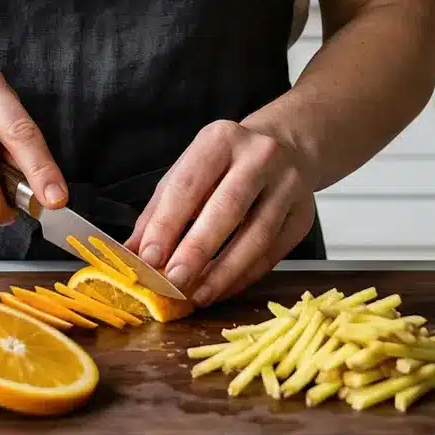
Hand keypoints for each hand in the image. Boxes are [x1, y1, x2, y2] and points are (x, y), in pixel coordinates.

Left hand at [125, 120, 315, 305]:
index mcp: (220, 140)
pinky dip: (244, 276)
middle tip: (173, 281)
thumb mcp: (188, 173)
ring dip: (224, 271)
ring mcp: (288, 185)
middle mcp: (259, 156)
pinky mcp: (303, 215)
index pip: (189, 185)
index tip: (149, 258)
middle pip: (227, 208)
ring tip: (197, 294)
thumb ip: (159, 212)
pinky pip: (272, 253)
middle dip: (197, 250)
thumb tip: (131, 253)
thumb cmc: (225, 164)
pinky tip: (222, 289)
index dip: (167, 224)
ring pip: (256, 236)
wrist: (287, 147)